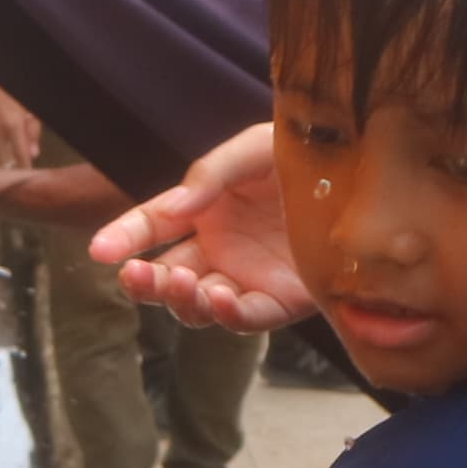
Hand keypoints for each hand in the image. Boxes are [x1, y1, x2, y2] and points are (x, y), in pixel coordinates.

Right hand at [0, 79, 41, 169]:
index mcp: (12, 125)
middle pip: (0, 161)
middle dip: (9, 167)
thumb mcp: (31, 111)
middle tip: (16, 166)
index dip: (24, 168)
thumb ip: (33, 132)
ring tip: (5, 160)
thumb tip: (33, 154)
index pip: (19, 156)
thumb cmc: (16, 94)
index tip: (27, 174)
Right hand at [90, 122, 311, 330]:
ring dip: (181, 300)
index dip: (123, 237)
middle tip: (137, 276)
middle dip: (146, 281)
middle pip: (167, 275)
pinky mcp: (281, 300)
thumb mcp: (252, 149)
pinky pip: (246, 318)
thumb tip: (172, 209)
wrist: (367, 176)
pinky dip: (227, 315)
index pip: (152, 225)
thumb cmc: (305, 154)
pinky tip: (220, 297)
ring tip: (184, 283)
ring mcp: (247, 276)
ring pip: (198, 303)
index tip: (98, 250)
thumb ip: (208, 175)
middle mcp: (220, 247)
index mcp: (205, 209)